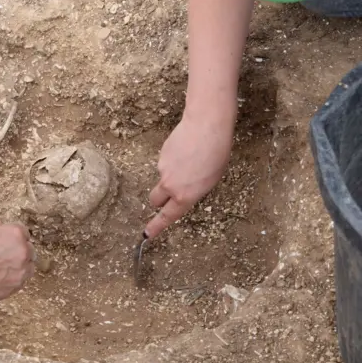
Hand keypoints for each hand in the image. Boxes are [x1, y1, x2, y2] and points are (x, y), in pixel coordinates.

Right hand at [0, 219, 34, 305]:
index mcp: (15, 235)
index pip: (22, 231)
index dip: (11, 233)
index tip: (4, 237)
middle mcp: (22, 254)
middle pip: (28, 249)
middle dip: (18, 249)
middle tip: (2, 251)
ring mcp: (19, 274)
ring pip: (28, 267)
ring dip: (19, 264)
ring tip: (1, 265)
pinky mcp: (13, 290)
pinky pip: (19, 281)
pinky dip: (12, 278)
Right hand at [146, 100, 235, 236]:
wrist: (206, 127)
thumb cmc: (217, 154)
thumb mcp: (211, 180)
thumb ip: (193, 192)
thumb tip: (183, 193)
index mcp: (185, 196)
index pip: (167, 217)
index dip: (156, 227)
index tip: (147, 235)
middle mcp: (170, 186)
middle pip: (155, 200)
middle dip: (159, 200)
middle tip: (170, 193)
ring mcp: (163, 170)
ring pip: (163, 179)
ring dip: (171, 176)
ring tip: (190, 162)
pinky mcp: (161, 156)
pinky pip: (165, 164)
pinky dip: (173, 162)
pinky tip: (186, 152)